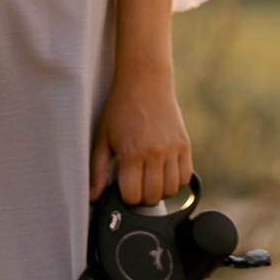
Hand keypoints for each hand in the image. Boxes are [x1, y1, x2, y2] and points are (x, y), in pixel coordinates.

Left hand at [92, 64, 192, 205]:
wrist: (145, 81)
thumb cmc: (120, 108)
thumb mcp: (103, 138)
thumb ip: (97, 171)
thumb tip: (92, 197)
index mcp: (132, 153)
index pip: (133, 196)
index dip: (125, 198)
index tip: (122, 188)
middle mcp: (155, 153)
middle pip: (153, 197)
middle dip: (142, 197)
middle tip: (135, 185)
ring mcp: (172, 149)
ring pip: (171, 190)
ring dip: (160, 191)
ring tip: (149, 179)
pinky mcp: (184, 144)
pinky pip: (186, 177)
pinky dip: (176, 182)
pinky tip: (164, 173)